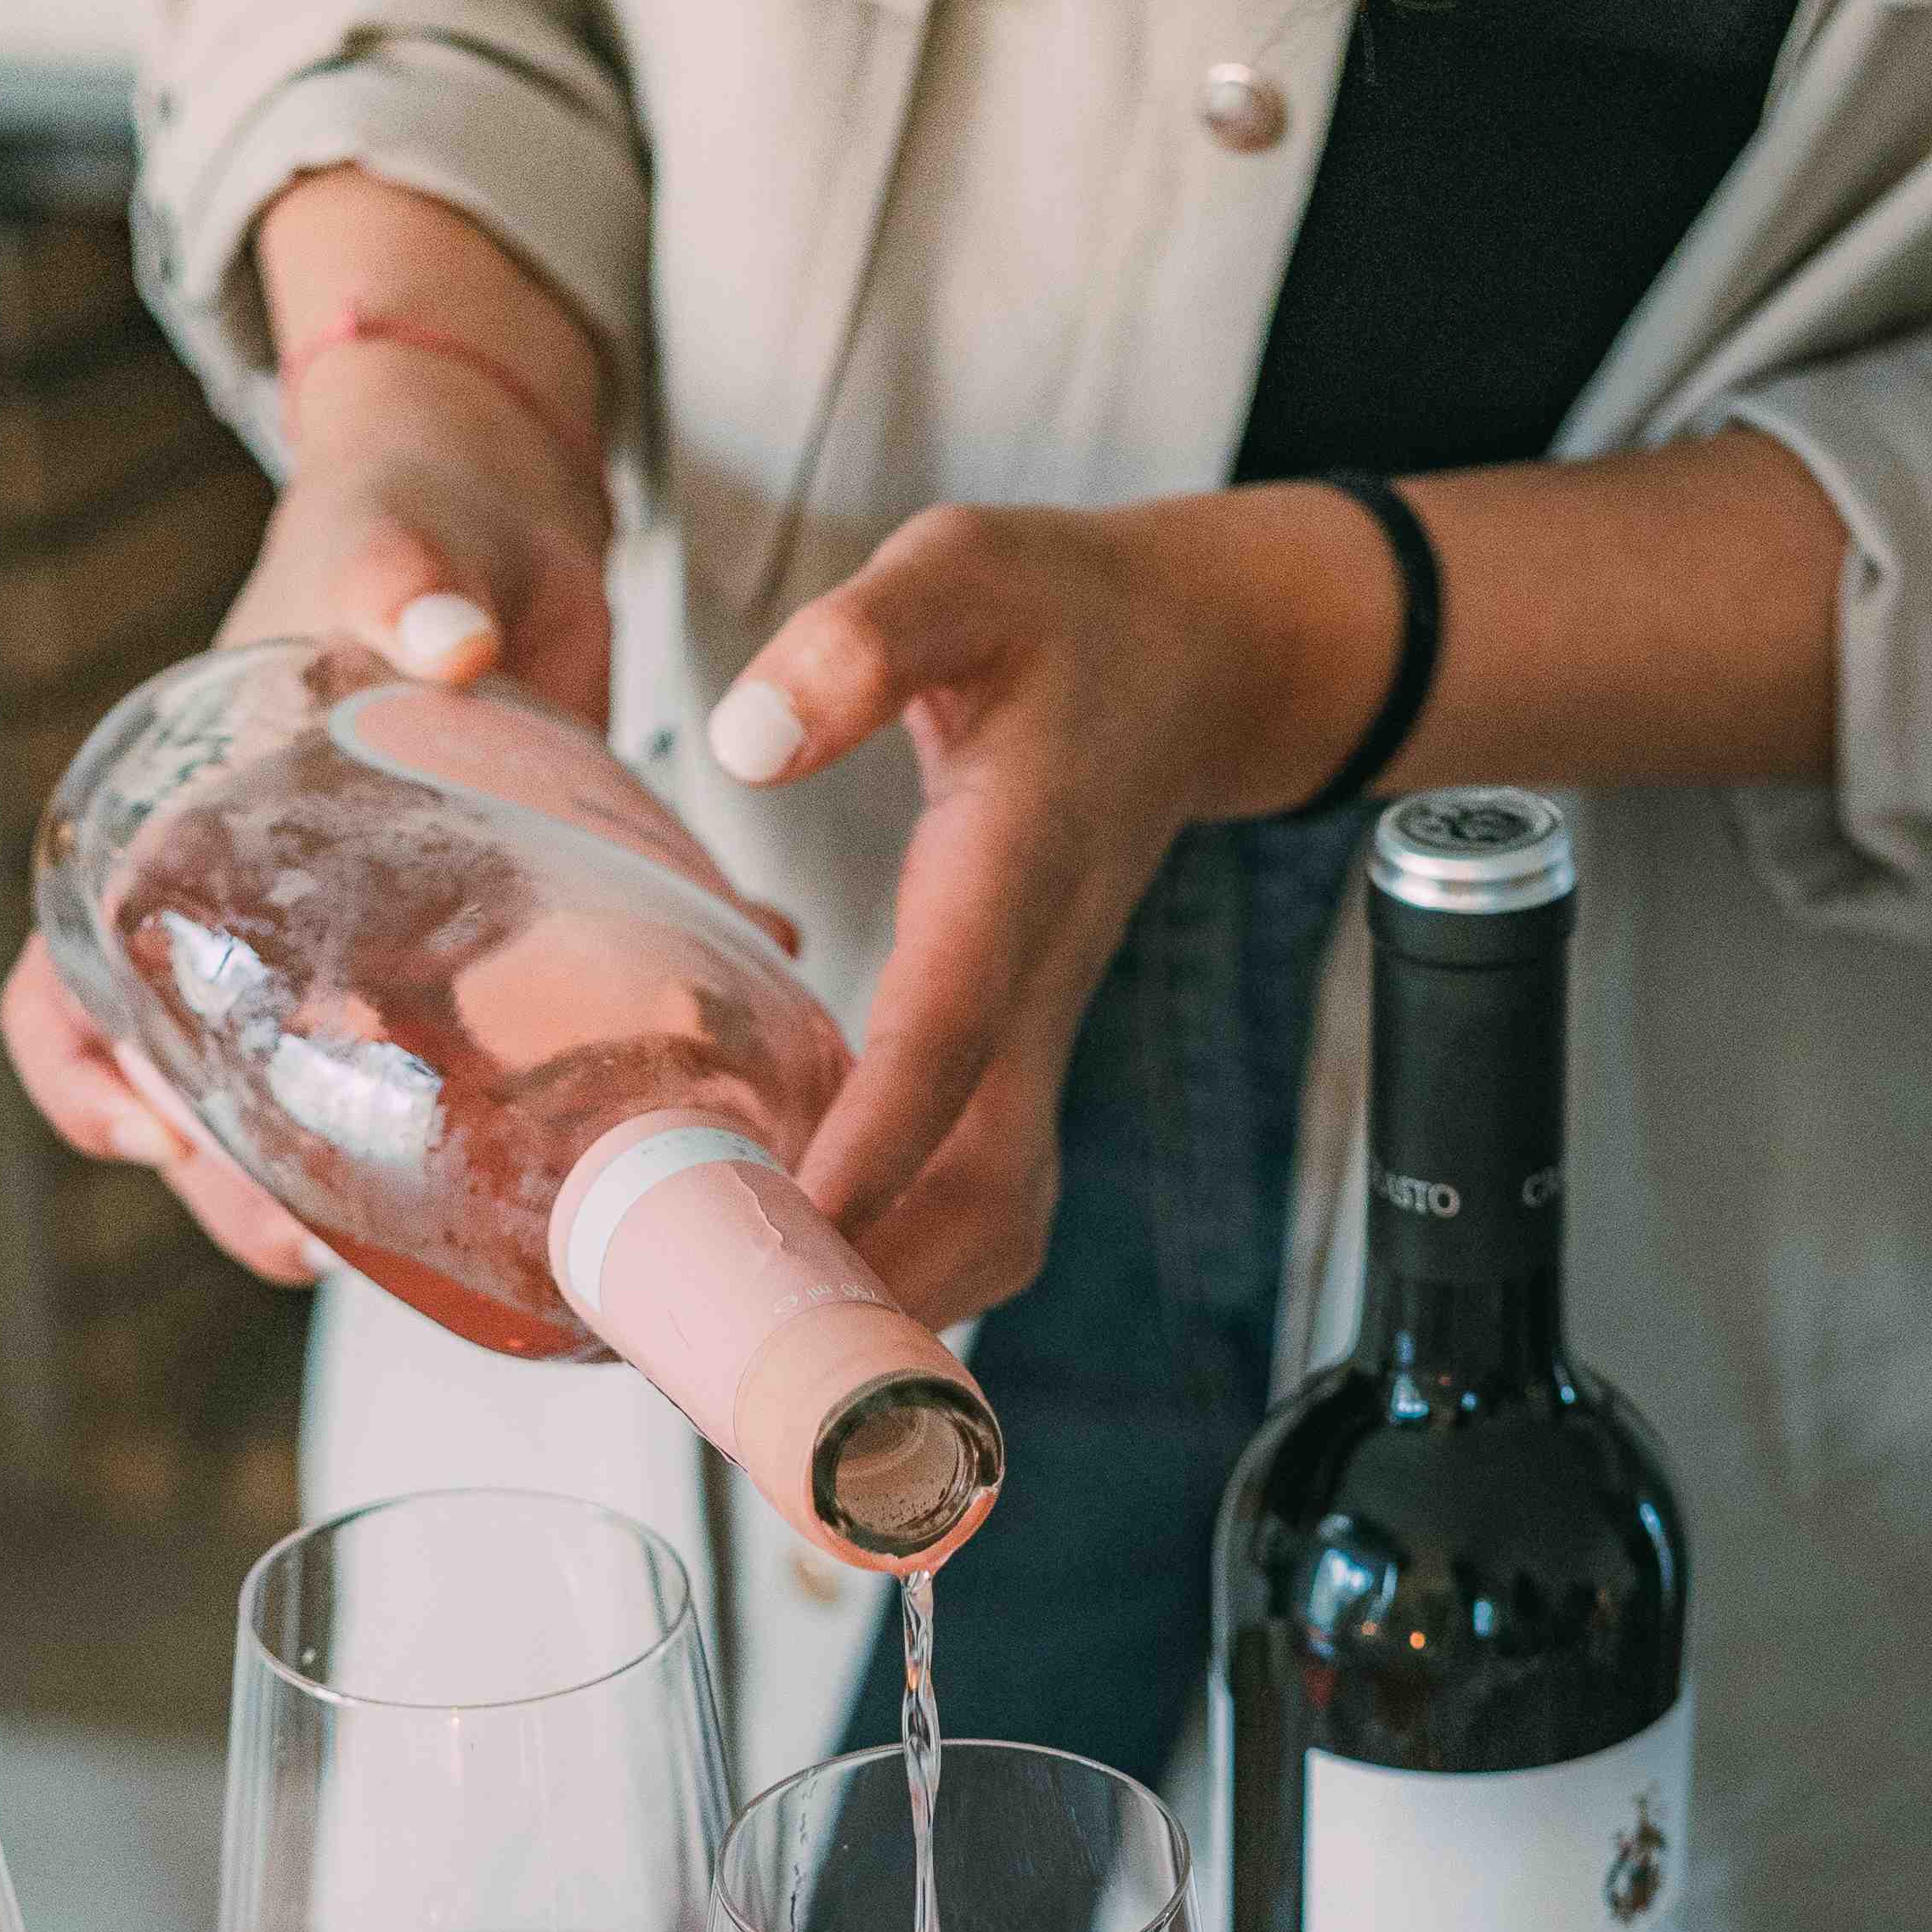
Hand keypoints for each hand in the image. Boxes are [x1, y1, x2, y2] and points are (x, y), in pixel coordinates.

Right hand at [0, 186, 616, 1283]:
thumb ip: (405, 567)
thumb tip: (445, 632)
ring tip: (426, 1260)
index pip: (66, 983)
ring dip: (352, 1202)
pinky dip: (526, 1120)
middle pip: (189, 1095)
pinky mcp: (468, 966)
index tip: (148, 1132)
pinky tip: (602, 1140)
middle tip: (308, 1252)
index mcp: (179, 830)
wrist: (518, 527)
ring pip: (314, 1120)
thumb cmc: (411, 518)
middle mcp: (249, 915)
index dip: (80, 1074)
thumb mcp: (397, 532)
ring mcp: (357, 953)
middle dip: (231, 1190)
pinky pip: (467, 1078)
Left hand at [704, 489, 1393, 1320]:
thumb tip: (751, 738)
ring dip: (901, 1305)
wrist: (1187, 658)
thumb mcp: (959, 570)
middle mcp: (1034, 985)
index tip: (789, 1232)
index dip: (875, 1147)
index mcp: (1010, 876)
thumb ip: (863, 640)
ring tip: (759, 1361)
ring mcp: (1039, 1039)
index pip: (946, 1037)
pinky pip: (981, 1201)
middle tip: (743, 1357)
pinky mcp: (1023, 1062)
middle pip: (989, 1189)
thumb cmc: (1057, 619)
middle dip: (886, 1288)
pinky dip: (908, 1268)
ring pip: (998, 1221)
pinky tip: (806, 1288)